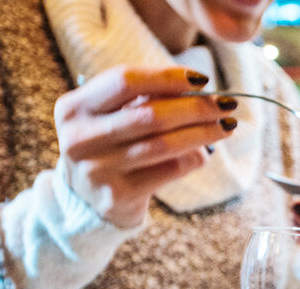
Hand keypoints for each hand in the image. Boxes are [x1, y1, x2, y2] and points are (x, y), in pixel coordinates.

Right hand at [54, 66, 236, 228]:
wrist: (87, 199)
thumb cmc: (110, 144)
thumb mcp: (113, 115)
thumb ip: (145, 97)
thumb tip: (198, 89)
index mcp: (73, 107)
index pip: (124, 81)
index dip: (167, 77)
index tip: (202, 79)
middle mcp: (78, 138)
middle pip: (150, 114)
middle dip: (195, 107)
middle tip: (226, 105)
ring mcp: (95, 170)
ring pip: (163, 144)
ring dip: (202, 133)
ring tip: (225, 126)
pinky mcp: (116, 196)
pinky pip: (168, 171)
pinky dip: (192, 158)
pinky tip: (204, 153)